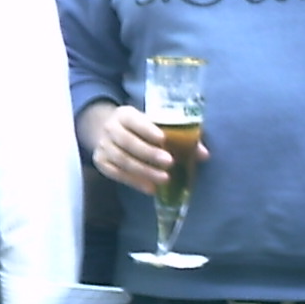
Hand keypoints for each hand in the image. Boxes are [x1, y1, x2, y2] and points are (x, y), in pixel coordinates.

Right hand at [84, 101, 204, 195]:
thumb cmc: (141, 128)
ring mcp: (103, 146)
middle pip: (127, 142)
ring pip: (121, 160)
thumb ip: (179, 136)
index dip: (147, 129)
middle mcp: (110, 128)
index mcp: (125, 114)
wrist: (110, 132)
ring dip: (143, 171)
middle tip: (169, 162)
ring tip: (164, 179)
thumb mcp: (156, 124)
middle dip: (148, 153)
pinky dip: (133, 182)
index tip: (163, 139)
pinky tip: (150, 188)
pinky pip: (115, 174)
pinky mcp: (100, 162)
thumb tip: (204, 154)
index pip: (134, 120)